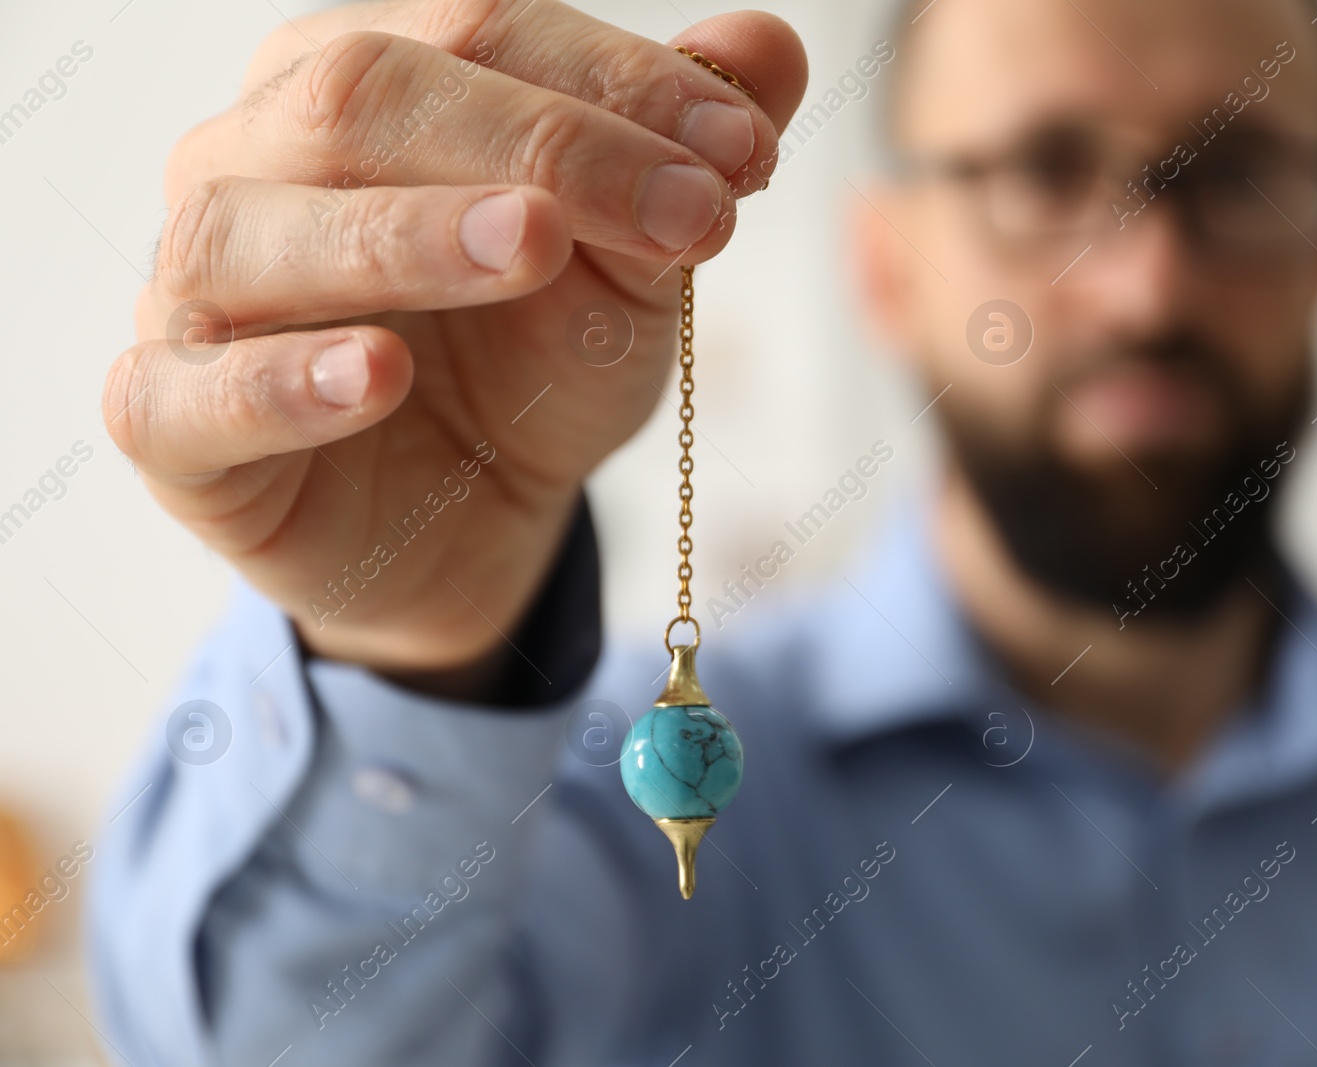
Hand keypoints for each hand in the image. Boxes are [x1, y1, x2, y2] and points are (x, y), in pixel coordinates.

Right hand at [102, 1, 807, 684]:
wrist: (470, 519)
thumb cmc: (534, 364)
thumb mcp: (630, 264)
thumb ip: (679, 156)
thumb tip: (765, 50)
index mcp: (359, 83)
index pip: (481, 31)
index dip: (620, 83)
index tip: (743, 155)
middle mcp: (254, 157)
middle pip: (364, 97)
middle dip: (544, 145)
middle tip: (688, 212)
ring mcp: (196, 287)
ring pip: (258, 229)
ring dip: (406, 232)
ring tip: (535, 247)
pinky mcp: (170, 419)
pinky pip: (193, 393)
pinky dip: (287, 379)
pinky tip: (383, 375)